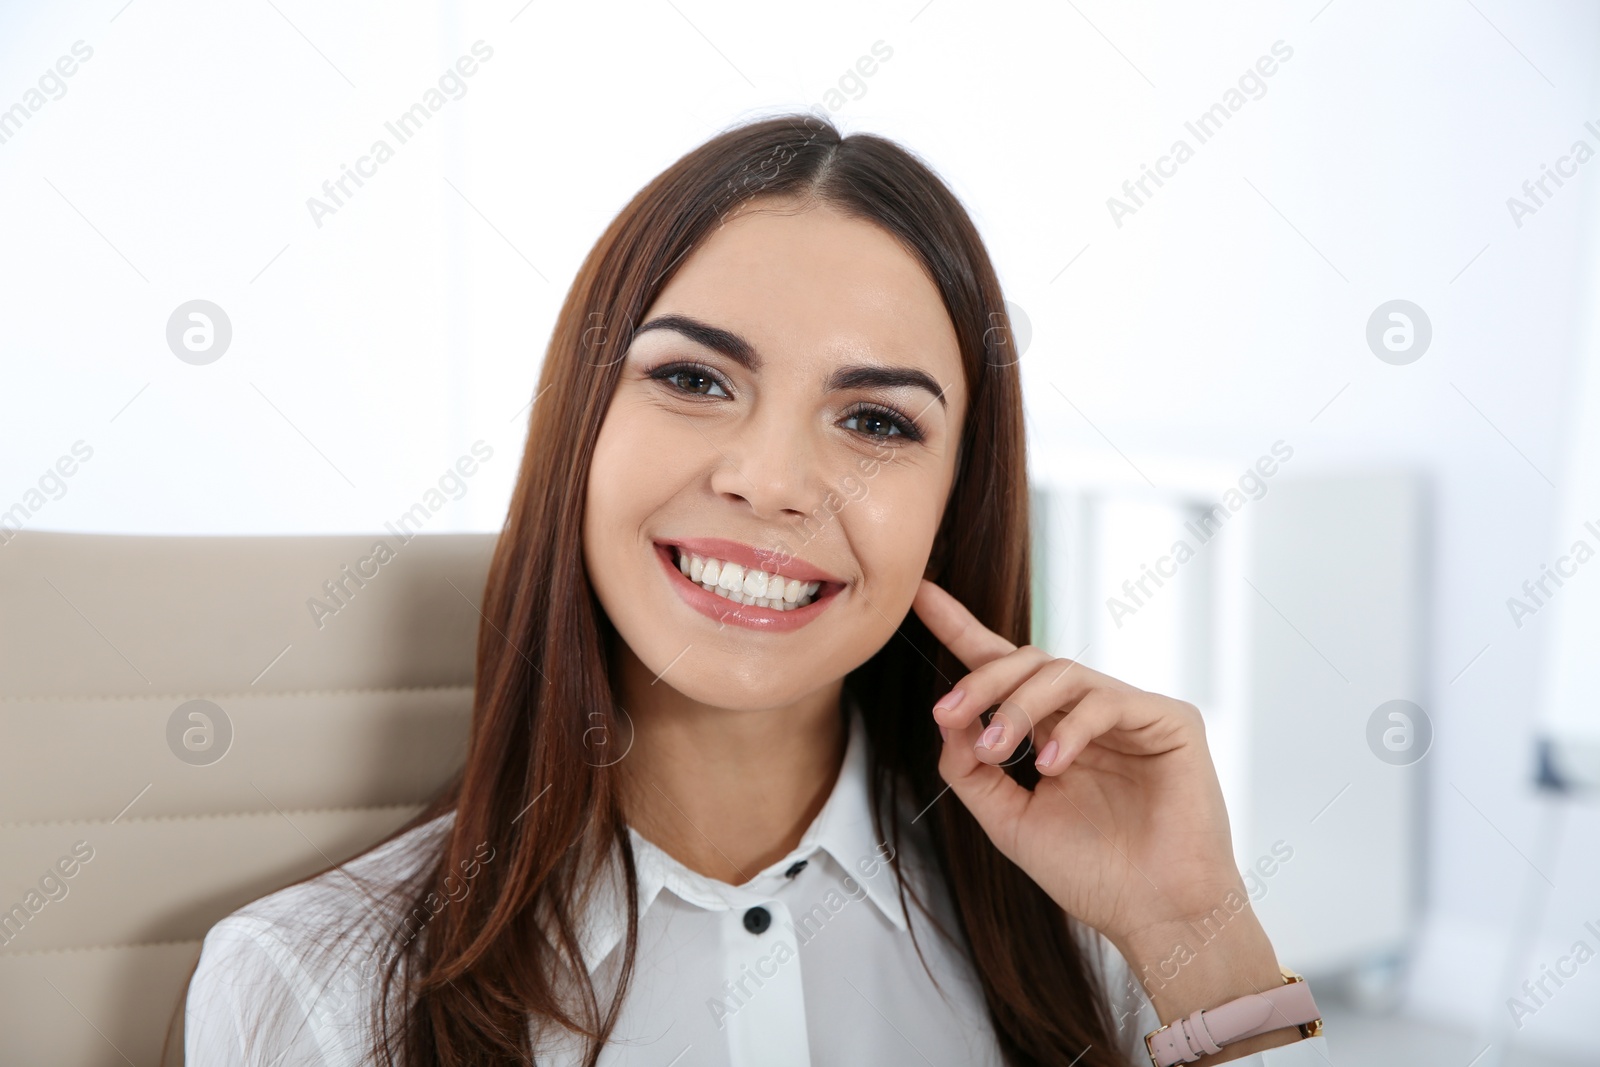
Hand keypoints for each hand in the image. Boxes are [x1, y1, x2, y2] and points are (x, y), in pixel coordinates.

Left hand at [912, 579, 1286, 1033]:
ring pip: (1062, 673)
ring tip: (997, 749)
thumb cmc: (1092, 875)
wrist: (1155, 916)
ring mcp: (1130, 713)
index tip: (920, 595)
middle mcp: (1088, 714)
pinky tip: (1052, 765)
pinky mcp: (1170, 721)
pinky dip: (1070, 728)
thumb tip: (947, 720)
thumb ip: (971, 771)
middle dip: (981, 681)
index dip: (960, 629)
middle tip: (947, 712)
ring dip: (1017, 705)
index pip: (1003, 669)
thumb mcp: (1009, 821)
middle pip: (1027, 662)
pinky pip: (1107, 700)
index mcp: (1050, 731)